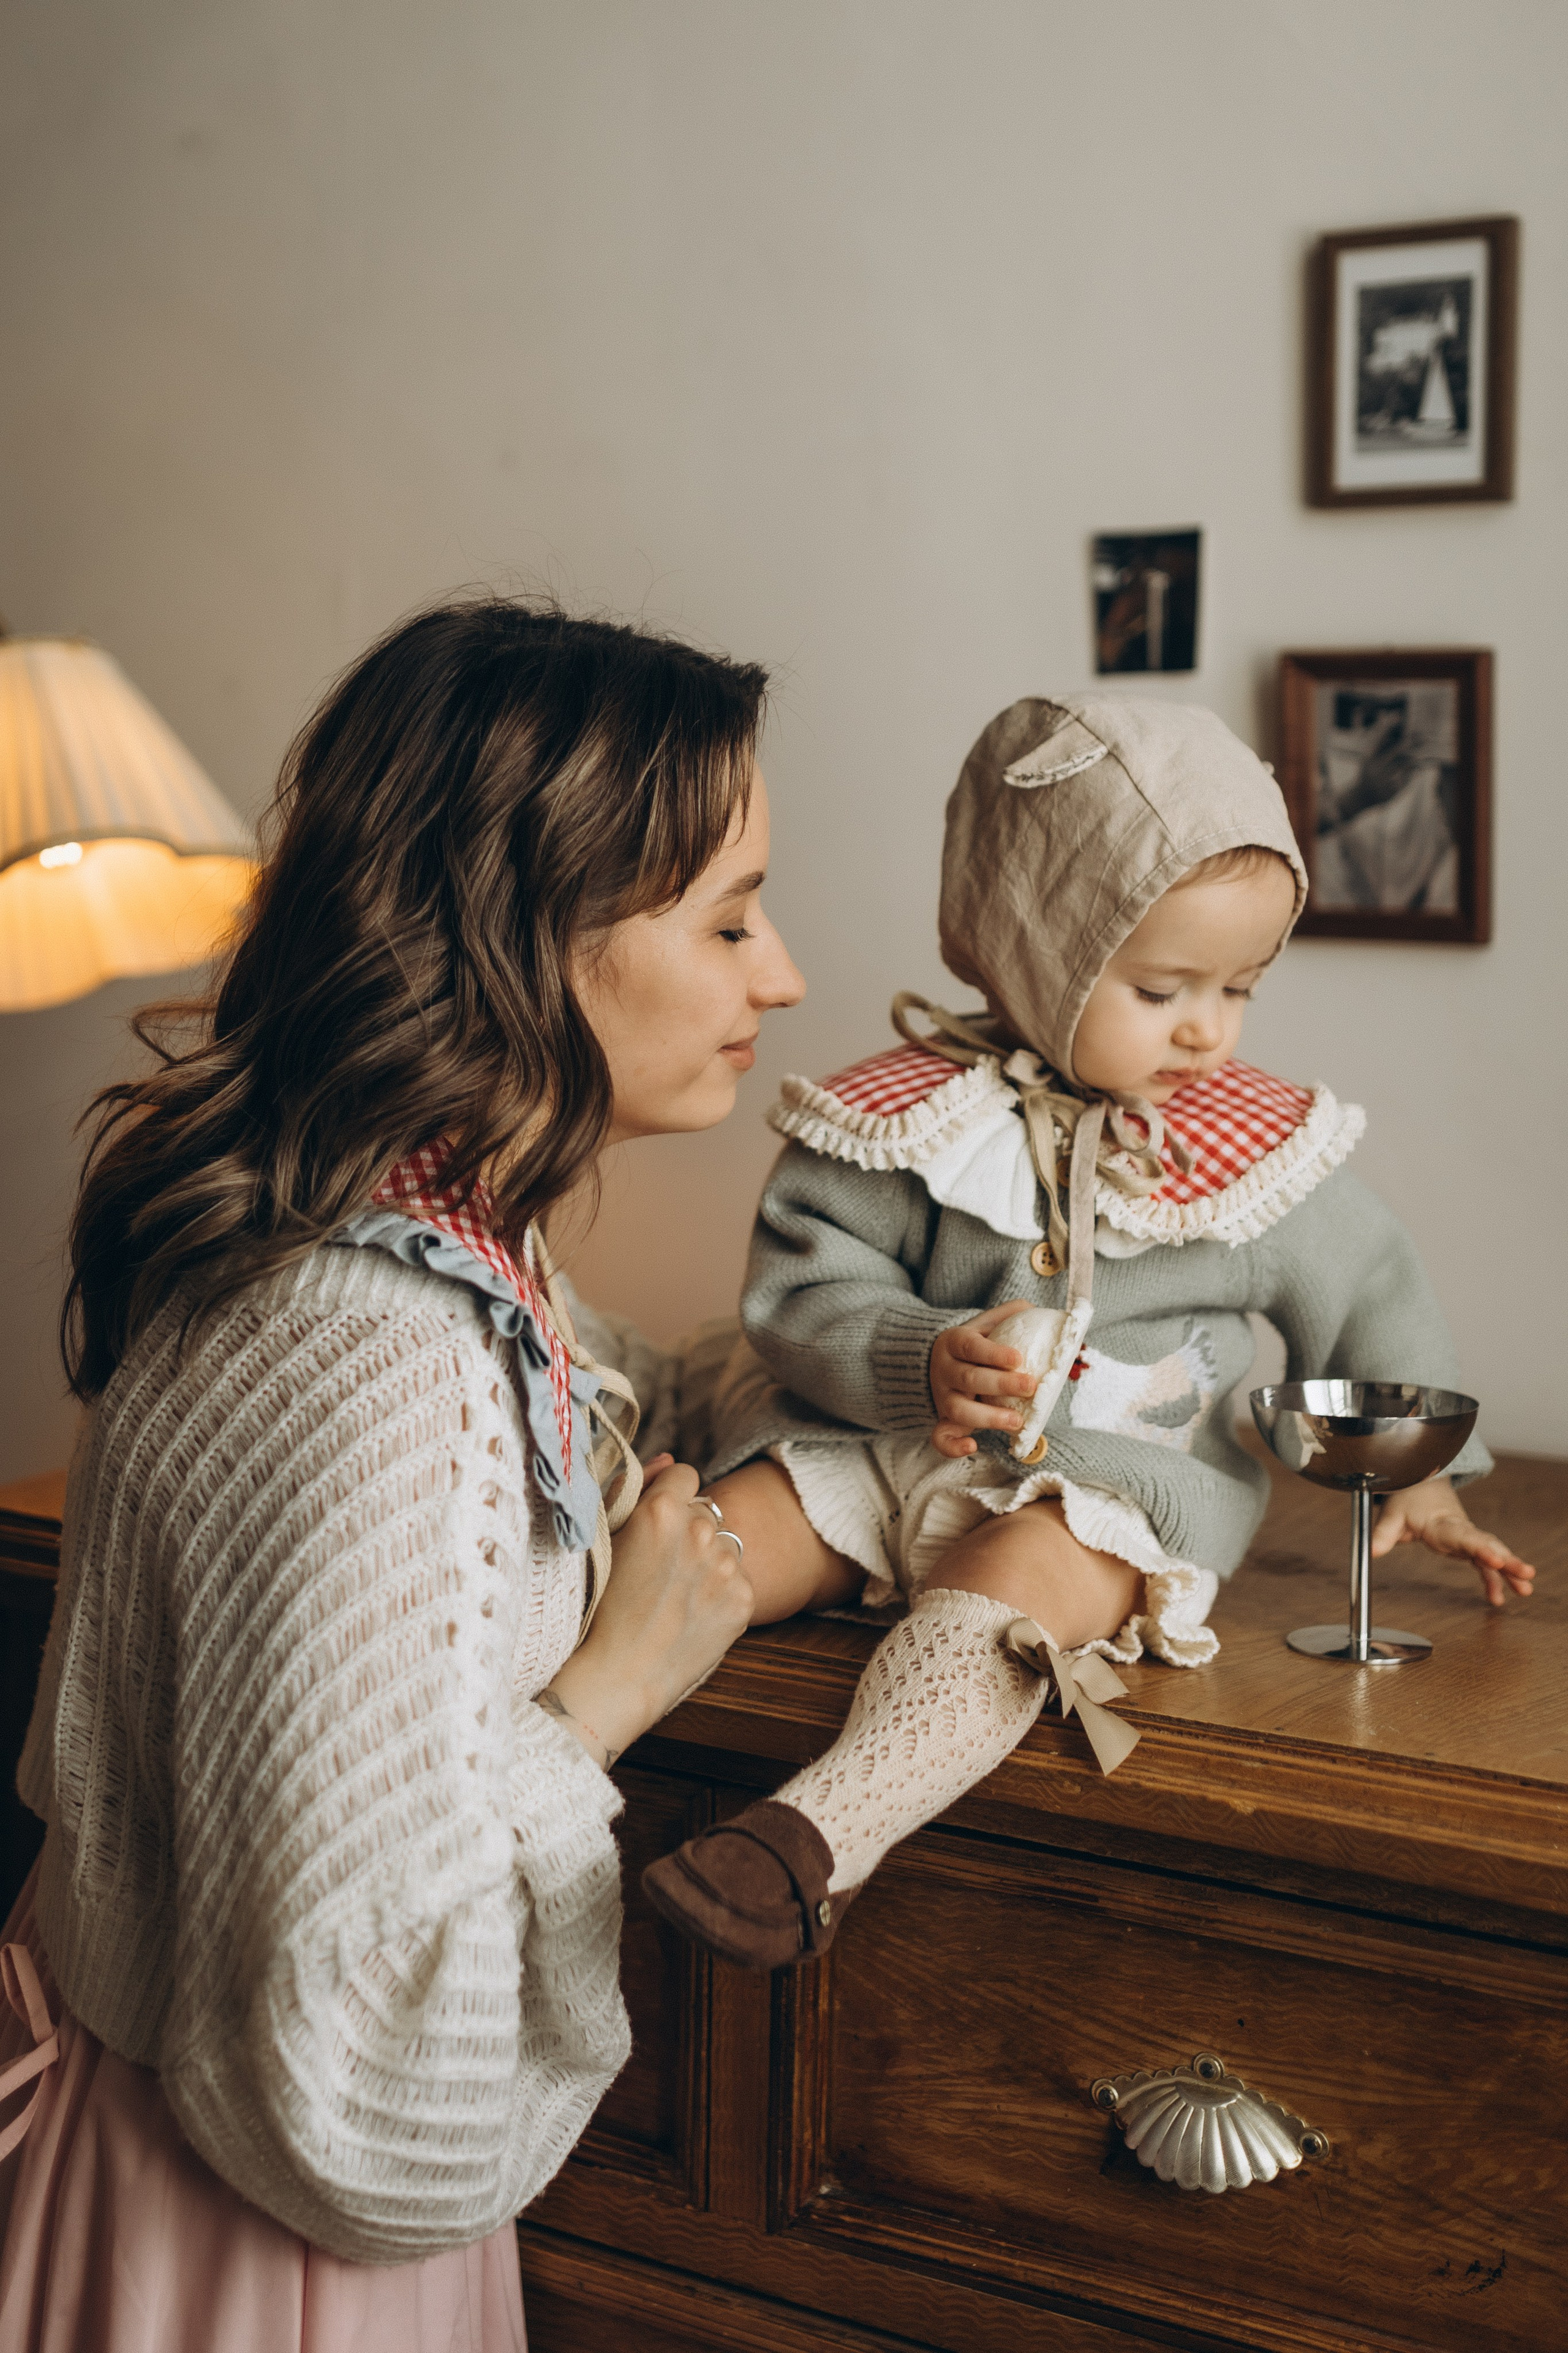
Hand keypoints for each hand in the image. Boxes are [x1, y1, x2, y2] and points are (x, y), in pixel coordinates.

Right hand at [540, 1457, 752, 1766]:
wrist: (619, 1676)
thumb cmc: (600, 1609)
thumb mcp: (605, 1539)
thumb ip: (635, 1489)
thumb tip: (669, 1460)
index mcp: (662, 1510)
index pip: (684, 1474)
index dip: (669, 1498)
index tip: (657, 1525)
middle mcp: (701, 1530)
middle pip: (705, 1510)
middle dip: (687, 1529)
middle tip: (662, 1569)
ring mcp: (727, 1565)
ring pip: (724, 1544)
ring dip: (707, 1559)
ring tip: (676, 1595)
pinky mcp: (744, 1599)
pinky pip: (737, 1579)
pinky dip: (721, 1592)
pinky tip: (693, 1614)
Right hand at [929, 1300, 1038, 1461]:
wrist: (936, 1363)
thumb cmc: (973, 1345)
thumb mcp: (985, 1324)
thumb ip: (1009, 1315)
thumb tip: (1039, 1310)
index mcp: (955, 1341)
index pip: (971, 1345)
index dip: (994, 1353)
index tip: (1018, 1358)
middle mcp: (945, 1369)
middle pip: (969, 1377)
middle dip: (1001, 1384)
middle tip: (1031, 1387)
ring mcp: (943, 1397)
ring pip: (958, 1409)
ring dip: (988, 1417)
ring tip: (1017, 1421)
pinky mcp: (943, 1420)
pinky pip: (940, 1436)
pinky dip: (952, 1446)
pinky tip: (972, 1448)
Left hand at [1372, 1475, 1535, 1606]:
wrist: (1421, 1484)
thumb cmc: (1407, 1498)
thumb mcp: (1391, 1514)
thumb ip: (1382, 1534)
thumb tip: (1371, 1553)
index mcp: (1443, 1523)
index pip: (1464, 1536)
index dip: (1480, 1548)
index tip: (1496, 1559)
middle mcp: (1460, 1530)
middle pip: (1486, 1544)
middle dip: (1507, 1559)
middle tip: (1525, 1574)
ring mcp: (1466, 1538)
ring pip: (1492, 1553)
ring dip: (1509, 1570)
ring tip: (1526, 1589)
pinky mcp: (1467, 1545)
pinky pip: (1483, 1563)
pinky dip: (1493, 1578)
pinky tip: (1498, 1598)